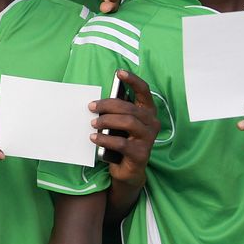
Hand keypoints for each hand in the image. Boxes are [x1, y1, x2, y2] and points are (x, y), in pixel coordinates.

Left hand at [89, 70, 159, 188]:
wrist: (127, 170)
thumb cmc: (122, 140)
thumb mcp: (119, 124)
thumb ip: (115, 112)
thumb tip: (96, 103)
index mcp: (147, 112)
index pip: (144, 91)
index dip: (133, 80)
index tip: (119, 73)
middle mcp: (152, 123)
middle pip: (130, 108)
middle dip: (108, 105)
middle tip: (91, 107)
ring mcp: (149, 139)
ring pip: (128, 122)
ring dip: (107, 120)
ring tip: (93, 123)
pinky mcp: (141, 154)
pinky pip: (122, 143)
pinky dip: (105, 139)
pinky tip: (94, 138)